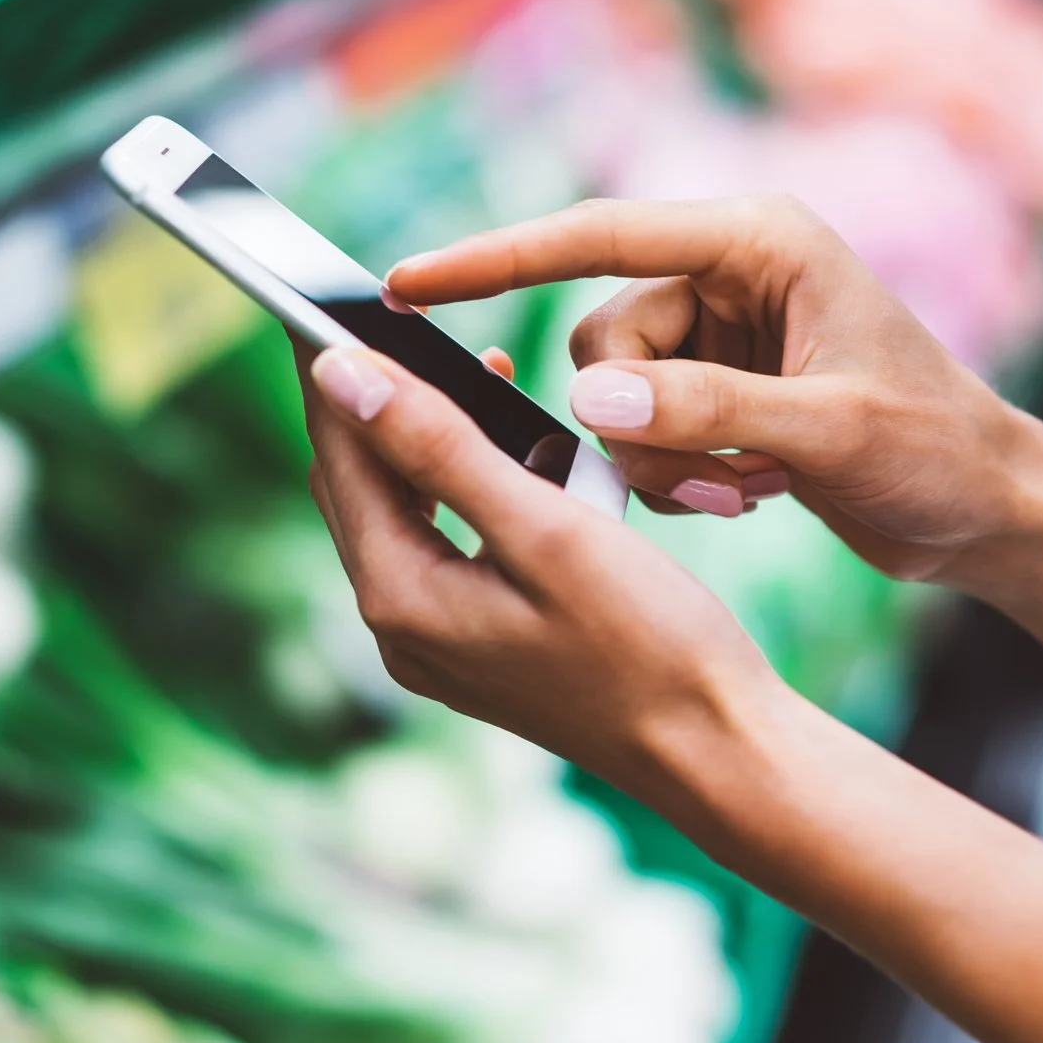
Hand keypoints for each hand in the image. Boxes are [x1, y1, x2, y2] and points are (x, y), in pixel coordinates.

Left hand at [296, 342, 786, 812]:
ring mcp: (439, 648)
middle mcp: (402, 631)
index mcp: (403, 598)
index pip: (341, 452)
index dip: (332, 367)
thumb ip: (440, 449)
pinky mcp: (479, 650)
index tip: (326, 292)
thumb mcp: (547, 530)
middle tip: (396, 319)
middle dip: (374, 400)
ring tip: (474, 375)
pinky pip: (446, 548)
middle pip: (358, 484)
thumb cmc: (651, 643)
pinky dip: (468, 492)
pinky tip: (519, 459)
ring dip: (427, 443)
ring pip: (402, 514)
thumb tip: (341, 375)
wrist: (716, 751)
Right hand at [387, 195, 1031, 583]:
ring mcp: (722, 333)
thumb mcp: (827, 432)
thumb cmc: (936, 450)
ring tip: (747, 493)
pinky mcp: (720, 387)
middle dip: (631, 423)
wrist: (990, 510)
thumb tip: (585, 399)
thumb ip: (706, 411)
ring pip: (613, 395)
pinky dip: (678, 475)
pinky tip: (753, 494)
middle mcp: (730, 273)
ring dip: (660, 460)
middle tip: (713, 482)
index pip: (596, 234)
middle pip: (599, 338)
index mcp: (758, 241)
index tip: (405, 283)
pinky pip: (642, 429)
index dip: (495, 258)